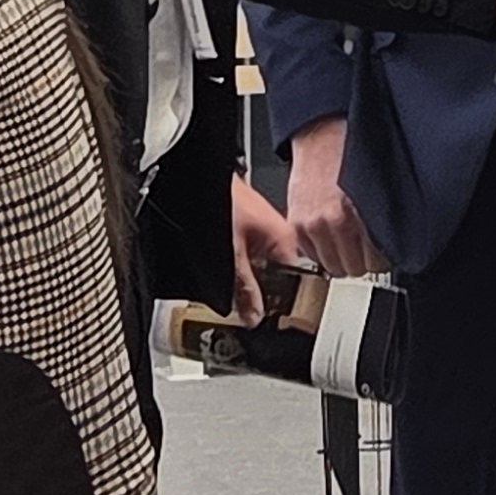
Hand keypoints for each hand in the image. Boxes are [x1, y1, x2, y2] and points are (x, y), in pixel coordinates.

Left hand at [229, 175, 301, 326]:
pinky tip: (228, 275)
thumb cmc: (220, 200)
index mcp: (286, 239)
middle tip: (247, 313)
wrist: (199, 174)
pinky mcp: (251, 227)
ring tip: (234, 296)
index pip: (296, 283)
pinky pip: (252, 256)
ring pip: (263, 268)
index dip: (282, 305)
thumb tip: (255, 317)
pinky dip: (241, 267)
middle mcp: (281, 234)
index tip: (269, 320)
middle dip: (263, 295)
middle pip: (279, 278)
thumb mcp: (230, 254)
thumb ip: (244, 288)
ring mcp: (266, 230)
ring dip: (249, 282)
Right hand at [281, 117, 381, 277]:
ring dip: (341, 256)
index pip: (378, 263)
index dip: (383, 257)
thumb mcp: (379, 186)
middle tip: (364, 244)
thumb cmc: (352, 154)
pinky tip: (328, 233)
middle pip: (356, 269)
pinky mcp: (296, 225)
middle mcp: (337, 221)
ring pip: (334, 267)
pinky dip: (321, 249)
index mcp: (363, 212)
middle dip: (362, 259)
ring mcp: (314, 225)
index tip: (383, 250)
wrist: (322, 134)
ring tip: (346, 239)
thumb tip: (396, 247)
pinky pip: (312, 257)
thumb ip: (387, 219)